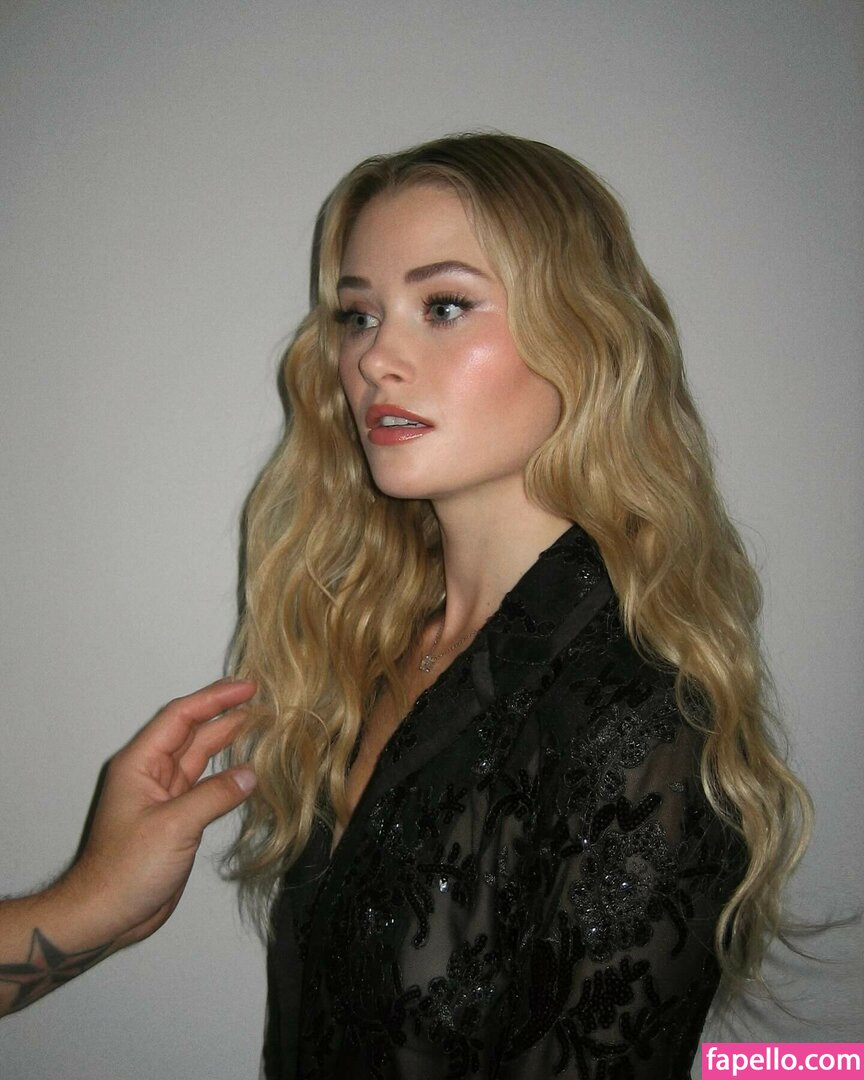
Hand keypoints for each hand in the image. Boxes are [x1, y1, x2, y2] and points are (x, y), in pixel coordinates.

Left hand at [58, 678, 256, 947]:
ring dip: (227, 738)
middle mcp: (151, 773)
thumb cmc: (126, 869)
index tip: (247, 686)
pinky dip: (227, 773)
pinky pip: (205, 784)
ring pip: (199, 755)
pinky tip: (248, 768)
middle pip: (192, 731)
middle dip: (224, 712)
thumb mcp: (174, 826)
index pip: (181, 717)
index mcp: (140, 763)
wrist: (105, 915)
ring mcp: (163, 795)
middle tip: (260, 698)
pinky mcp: (176, 818)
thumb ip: (215, 795)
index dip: (214, 698)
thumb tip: (252, 774)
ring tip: (258, 721)